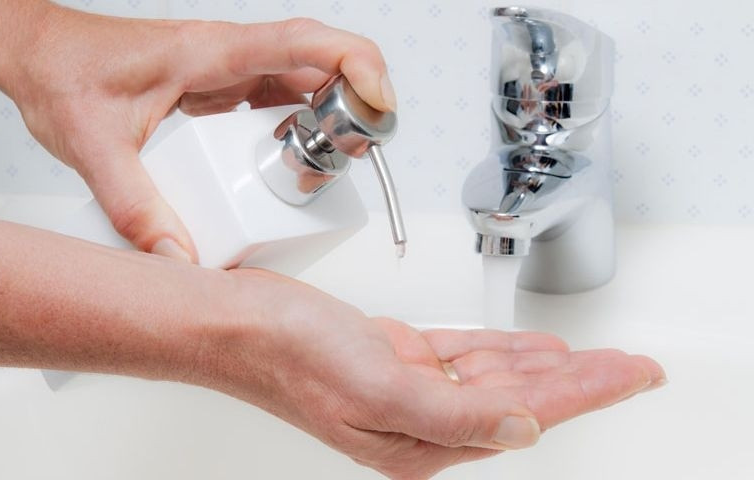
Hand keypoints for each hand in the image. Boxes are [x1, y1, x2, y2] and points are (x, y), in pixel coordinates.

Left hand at [0, 4, 394, 260]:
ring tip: (323, 169)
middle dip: (352, 108)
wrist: (40, 54)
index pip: (301, 42)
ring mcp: (230, 74)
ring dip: (328, 122)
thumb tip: (177, 258)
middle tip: (349, 158)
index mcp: (209, 54)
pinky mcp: (224, 92)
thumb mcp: (93, 145)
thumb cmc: (63, 72)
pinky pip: (280, 104)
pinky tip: (289, 165)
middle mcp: (229, 58)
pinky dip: (299, 131)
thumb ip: (135, 207)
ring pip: (305, 86)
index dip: (354, 64)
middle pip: (320, 66)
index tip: (378, 99)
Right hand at [193, 269, 665, 479]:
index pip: (527, 414)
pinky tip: (531, 348)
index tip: (633, 374)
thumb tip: (526, 425)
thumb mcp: (379, 386)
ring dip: (549, 364)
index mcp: (421, 439)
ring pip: (499, 375)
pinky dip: (505, 349)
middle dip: (583, 379)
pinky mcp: (398, 356)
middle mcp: (422, 418)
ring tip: (596, 358)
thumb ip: (456, 411)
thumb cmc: (289, 355)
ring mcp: (411, 385)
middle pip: (523, 397)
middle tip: (633, 366)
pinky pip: (467, 354)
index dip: (588, 391)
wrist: (240, 323)